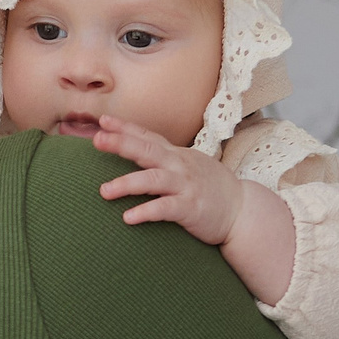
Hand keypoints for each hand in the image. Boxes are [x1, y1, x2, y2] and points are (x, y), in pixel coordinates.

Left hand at [92, 116, 244, 245]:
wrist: (241, 210)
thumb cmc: (209, 188)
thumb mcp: (187, 166)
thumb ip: (163, 159)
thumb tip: (136, 154)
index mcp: (175, 155)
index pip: (147, 136)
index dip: (125, 127)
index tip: (103, 121)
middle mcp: (179, 165)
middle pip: (147, 150)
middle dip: (121, 143)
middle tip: (97, 140)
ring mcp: (185, 185)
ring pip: (152, 179)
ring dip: (127, 184)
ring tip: (104, 191)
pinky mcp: (190, 207)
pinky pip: (165, 208)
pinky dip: (146, 212)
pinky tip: (128, 217)